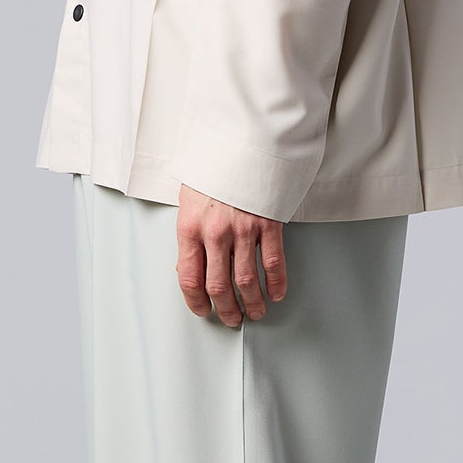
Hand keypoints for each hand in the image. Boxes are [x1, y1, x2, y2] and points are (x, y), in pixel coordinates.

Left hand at [176, 184, 287, 326]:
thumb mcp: (187, 202)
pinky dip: (275, 283)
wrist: (241, 143)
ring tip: (254, 313)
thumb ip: (190, 236)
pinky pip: (272, 262)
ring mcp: (243, 230)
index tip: (203, 310)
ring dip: (251, 302)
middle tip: (231, 318)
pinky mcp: (268, 224)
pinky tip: (275, 293)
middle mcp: (215, 233)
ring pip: (246, 280)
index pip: (189, 278)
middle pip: (219, 286)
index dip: (196, 301)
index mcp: (190, 228)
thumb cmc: (212, 170)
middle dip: (226, 309)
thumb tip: (189, 268)